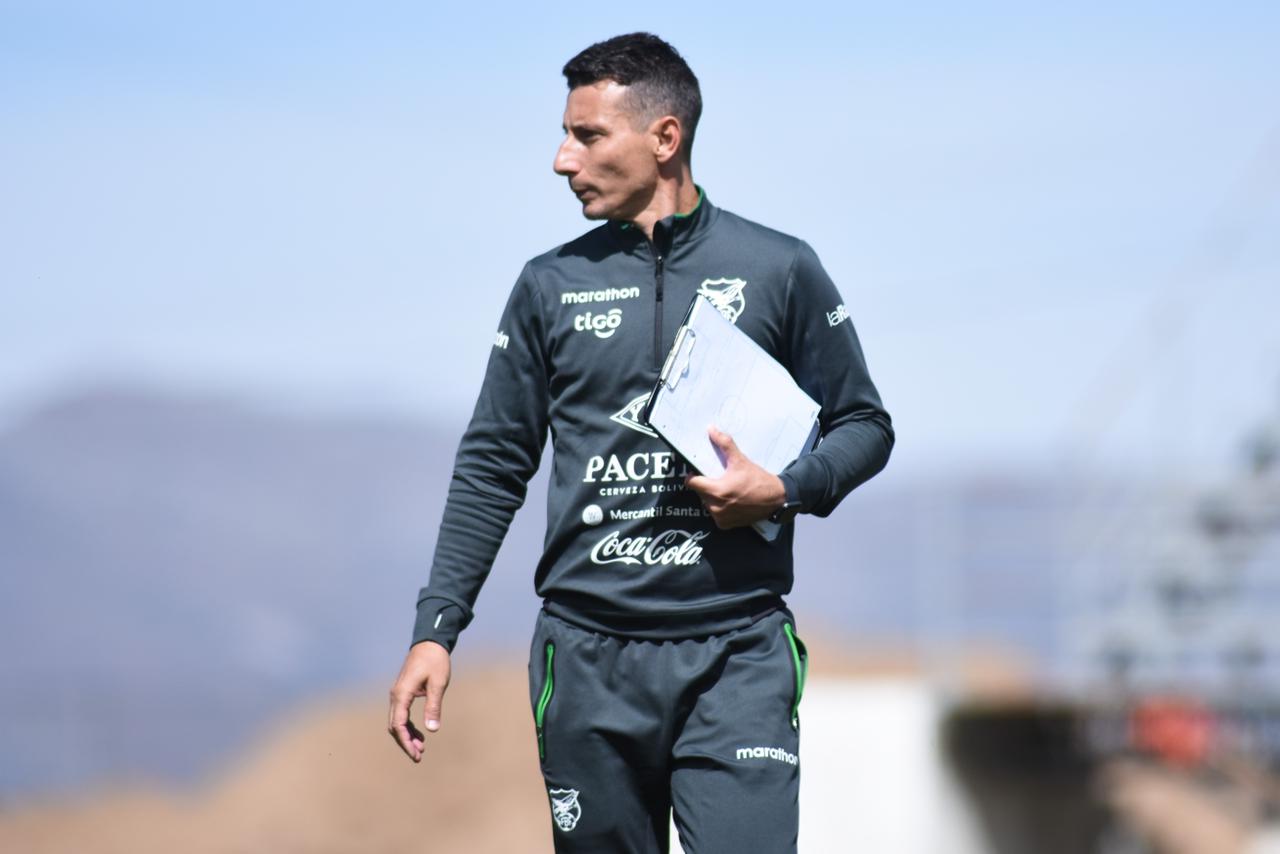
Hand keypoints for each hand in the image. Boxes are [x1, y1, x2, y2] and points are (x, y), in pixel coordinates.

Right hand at [387, 640, 451, 762]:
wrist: (430, 643)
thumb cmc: (435, 661)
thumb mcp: (438, 683)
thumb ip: (434, 706)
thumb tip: (432, 730)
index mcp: (402, 694)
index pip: (399, 725)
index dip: (406, 742)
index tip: (416, 755)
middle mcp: (396, 695)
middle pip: (394, 726)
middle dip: (405, 742)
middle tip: (419, 757)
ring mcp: (398, 694)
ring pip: (396, 721)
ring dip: (406, 736)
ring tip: (421, 749)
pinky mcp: (403, 693)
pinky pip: (401, 714)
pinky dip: (408, 726)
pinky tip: (420, 734)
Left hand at [685, 426, 786, 528]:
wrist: (776, 499)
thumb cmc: (758, 480)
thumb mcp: (741, 461)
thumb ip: (725, 444)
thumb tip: (711, 430)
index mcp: (717, 491)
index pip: (692, 483)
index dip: (693, 476)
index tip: (698, 472)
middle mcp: (716, 507)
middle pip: (700, 493)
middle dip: (706, 486)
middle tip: (719, 479)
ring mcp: (721, 518)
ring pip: (707, 504)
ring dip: (713, 497)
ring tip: (727, 490)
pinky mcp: (726, 525)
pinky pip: (715, 514)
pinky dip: (720, 508)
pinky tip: (731, 501)